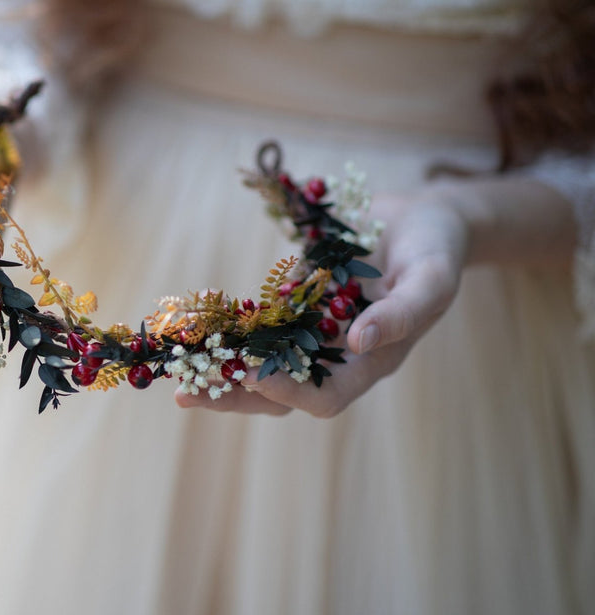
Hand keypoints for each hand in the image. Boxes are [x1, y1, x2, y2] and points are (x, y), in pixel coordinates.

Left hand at [175, 187, 469, 417]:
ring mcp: (314, 332)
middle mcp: (338, 355)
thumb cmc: (435, 248)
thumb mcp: (432, 277)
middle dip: (234, 393)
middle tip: (187, 393)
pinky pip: (257, 327)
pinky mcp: (296, 307)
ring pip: (261, 364)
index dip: (288, 394)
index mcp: (372, 360)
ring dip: (221, 368)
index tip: (252, 378)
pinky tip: (196, 325)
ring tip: (179, 368)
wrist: (422, 218)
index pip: (326, 396)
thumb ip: (403, 313)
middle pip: (281, 393)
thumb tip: (359, 342)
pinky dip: (228, 330)